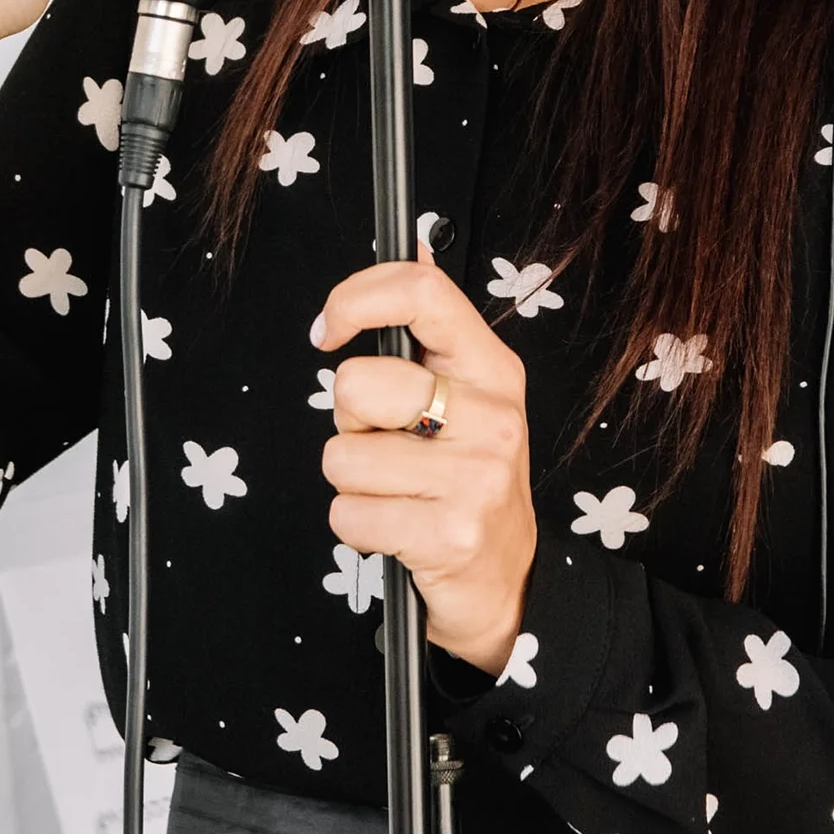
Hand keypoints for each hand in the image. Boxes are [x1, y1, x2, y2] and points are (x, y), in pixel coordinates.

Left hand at [315, 255, 536, 674]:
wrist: (506, 582)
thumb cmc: (468, 479)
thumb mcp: (468, 398)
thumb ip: (431, 332)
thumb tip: (417, 251)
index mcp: (492, 368)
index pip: (421, 292)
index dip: (355, 298)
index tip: (327, 329)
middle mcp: (491, 416)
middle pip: (356, 383)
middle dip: (348, 419)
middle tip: (386, 443)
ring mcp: (475, 477)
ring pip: (341, 455)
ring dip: (352, 482)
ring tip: (397, 491)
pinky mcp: (448, 535)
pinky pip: (347, 514)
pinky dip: (356, 527)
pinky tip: (396, 528)